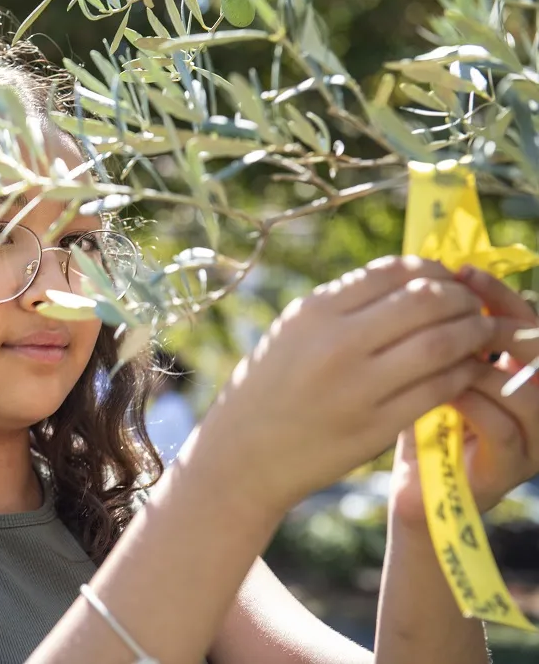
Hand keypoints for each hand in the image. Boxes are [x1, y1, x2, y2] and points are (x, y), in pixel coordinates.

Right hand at [195, 256, 494, 512]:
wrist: (242, 455)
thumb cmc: (267, 389)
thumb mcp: (291, 333)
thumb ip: (343, 306)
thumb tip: (412, 280)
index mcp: (314, 312)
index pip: (392, 271)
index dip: (432, 268)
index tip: (446, 278)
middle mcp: (336, 342)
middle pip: (425, 300)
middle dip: (461, 298)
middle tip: (473, 305)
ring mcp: (358, 386)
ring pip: (442, 343)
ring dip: (474, 332)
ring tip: (482, 333)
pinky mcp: (376, 425)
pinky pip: (439, 388)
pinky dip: (463, 373)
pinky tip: (467, 369)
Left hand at [391, 266, 538, 525]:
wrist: (415, 492)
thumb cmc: (416, 423)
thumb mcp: (426, 369)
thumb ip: (436, 333)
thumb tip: (428, 271)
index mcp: (522, 371)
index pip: (525, 319)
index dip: (496, 293)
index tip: (461, 271)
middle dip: (498, 320)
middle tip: (458, 302)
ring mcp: (533, 437)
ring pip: (527, 388)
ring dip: (480, 366)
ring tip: (438, 354)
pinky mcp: (510, 468)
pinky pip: (503, 427)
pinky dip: (470, 404)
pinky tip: (439, 391)